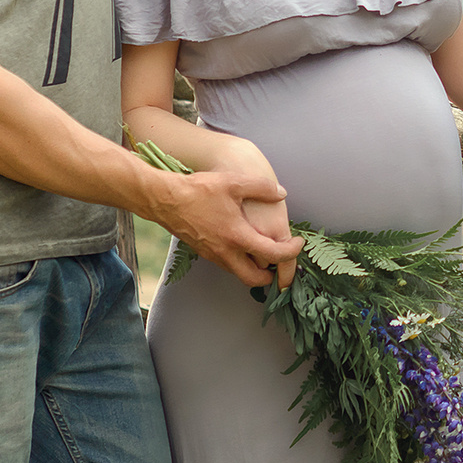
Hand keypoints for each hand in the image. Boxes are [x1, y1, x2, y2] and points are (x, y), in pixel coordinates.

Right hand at [149, 163, 303, 288]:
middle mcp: (225, 252)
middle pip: (253, 279)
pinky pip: (227, 264)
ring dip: (254, 269)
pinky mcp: (204, 252)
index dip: (291, 252)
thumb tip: (281, 194)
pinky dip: (240, 261)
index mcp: (237, 237)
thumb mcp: (234, 182)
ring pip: (238, 273)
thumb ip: (262, 187)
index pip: (272, 254)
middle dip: (270, 276)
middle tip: (280, 262)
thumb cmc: (199, 190)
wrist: (165, 199)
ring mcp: (213, 255)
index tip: (298, 244)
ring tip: (265, 252)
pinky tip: (242, 244)